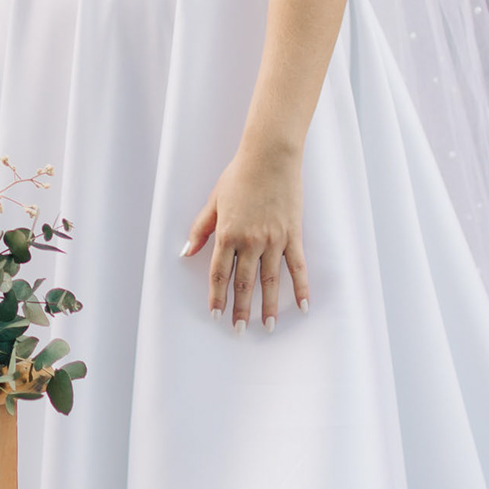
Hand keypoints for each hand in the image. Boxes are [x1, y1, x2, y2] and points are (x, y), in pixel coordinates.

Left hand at [183, 142, 308, 331]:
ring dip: (268, 307)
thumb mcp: (213, 201)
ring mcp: (274, 240)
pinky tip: (303, 306)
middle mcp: (250, 242)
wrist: (270, 157)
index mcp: (228, 234)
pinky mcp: (293, 235)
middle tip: (239, 330)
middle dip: (240, 309)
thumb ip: (200, 229)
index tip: (216, 315)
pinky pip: (297, 267)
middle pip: (244, 283)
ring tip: (267, 327)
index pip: (219, 274)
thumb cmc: (239, 176)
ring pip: (270, 281)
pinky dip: (301, 288)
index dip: (217, 297)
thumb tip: (186, 251)